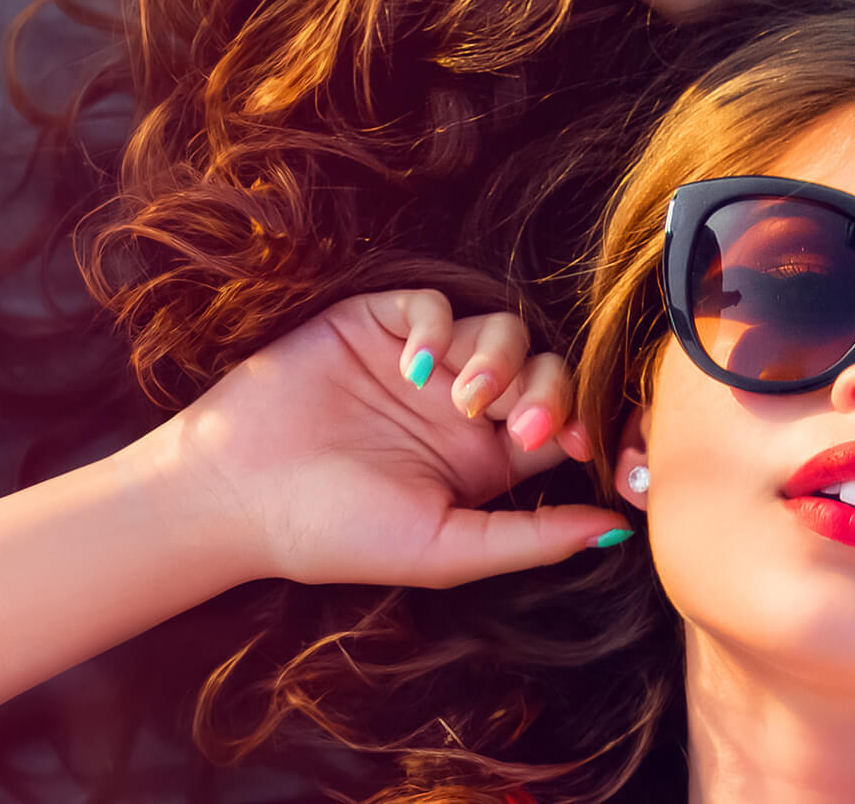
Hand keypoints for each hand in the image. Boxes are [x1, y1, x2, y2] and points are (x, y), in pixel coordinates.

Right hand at [134, 289, 631, 588]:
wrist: (235, 494)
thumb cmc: (337, 535)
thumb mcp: (447, 549)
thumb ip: (532, 540)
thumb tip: (619, 533)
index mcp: (481, 460)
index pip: (558, 422)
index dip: (577, 421)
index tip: (570, 441)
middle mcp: (457, 407)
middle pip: (541, 367)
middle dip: (544, 387)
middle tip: (516, 420)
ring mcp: (419, 363)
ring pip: (499, 329)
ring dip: (496, 358)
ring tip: (458, 397)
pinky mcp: (375, 324)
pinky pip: (434, 304)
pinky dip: (438, 327)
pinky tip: (413, 365)